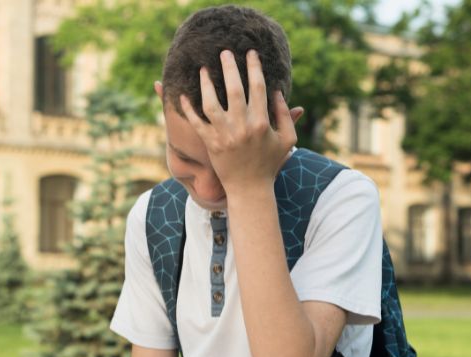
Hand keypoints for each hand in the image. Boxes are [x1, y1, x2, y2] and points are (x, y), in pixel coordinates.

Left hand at [179, 49, 298, 197]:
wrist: (250, 189)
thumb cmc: (271, 164)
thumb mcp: (287, 140)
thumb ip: (285, 115)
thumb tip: (277, 92)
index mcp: (261, 123)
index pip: (258, 88)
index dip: (254, 68)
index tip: (251, 53)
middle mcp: (242, 127)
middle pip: (234, 89)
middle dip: (229, 67)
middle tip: (224, 52)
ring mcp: (224, 135)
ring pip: (211, 103)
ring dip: (205, 84)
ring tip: (202, 69)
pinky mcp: (210, 144)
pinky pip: (197, 122)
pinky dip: (188, 109)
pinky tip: (183, 95)